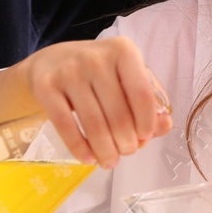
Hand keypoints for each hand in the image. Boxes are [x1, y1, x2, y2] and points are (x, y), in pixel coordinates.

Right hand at [25, 37, 170, 168]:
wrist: (48, 62)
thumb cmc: (96, 73)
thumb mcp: (124, 77)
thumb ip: (148, 101)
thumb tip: (165, 126)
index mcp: (122, 51)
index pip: (142, 94)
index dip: (147, 123)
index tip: (145, 137)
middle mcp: (95, 57)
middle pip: (118, 114)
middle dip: (126, 143)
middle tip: (125, 152)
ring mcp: (68, 70)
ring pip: (93, 124)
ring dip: (105, 150)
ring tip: (109, 161)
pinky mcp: (45, 86)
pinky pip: (65, 125)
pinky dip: (79, 147)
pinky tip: (87, 158)